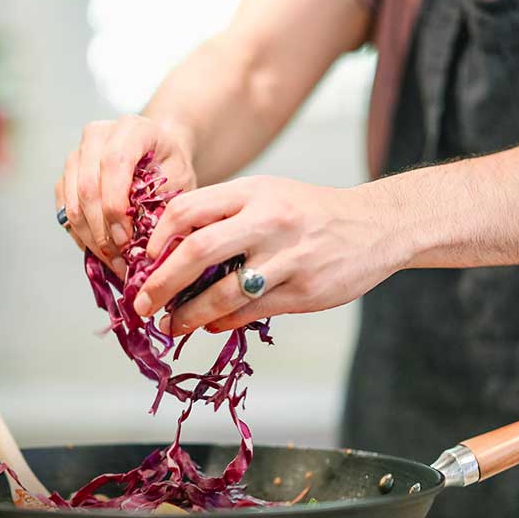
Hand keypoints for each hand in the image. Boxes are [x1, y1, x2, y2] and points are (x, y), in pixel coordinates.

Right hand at [54, 115, 195, 273]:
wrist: (157, 155)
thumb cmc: (170, 167)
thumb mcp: (181, 181)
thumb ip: (164, 204)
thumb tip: (147, 244)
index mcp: (132, 128)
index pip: (114, 162)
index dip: (116, 204)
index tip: (126, 239)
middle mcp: (98, 134)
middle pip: (88, 185)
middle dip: (102, 229)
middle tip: (119, 259)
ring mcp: (77, 154)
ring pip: (72, 201)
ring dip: (90, 238)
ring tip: (112, 262)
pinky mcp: (66, 175)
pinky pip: (64, 210)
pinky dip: (81, 235)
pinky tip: (100, 251)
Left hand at [131, 176, 410, 334]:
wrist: (377, 226)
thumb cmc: (310, 213)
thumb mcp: (268, 195)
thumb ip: (224, 214)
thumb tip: (171, 251)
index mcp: (253, 192)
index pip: (187, 209)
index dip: (157, 238)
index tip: (143, 261)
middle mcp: (268, 221)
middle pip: (196, 252)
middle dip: (160, 283)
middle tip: (141, 304)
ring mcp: (287, 257)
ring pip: (222, 293)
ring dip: (189, 314)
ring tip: (172, 325)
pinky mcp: (303, 291)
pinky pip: (250, 311)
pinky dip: (223, 322)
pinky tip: (210, 326)